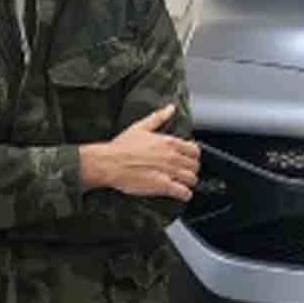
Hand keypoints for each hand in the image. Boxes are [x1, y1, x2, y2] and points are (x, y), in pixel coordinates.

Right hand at [81, 105, 199, 200]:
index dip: (192, 156)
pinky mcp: (163, 185)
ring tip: (182, 184)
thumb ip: (158, 118)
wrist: (109, 163)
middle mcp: (171, 156)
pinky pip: (184, 192)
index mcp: (168, 142)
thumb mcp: (139, 127)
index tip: (187, 159)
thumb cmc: (121, 147)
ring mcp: (169, 171)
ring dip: (188, 182)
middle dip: (190, 170)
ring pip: (192, 179)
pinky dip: (184, 194)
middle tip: (183, 173)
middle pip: (195, 166)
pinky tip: (180, 193)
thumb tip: (170, 108)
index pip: (194, 150)